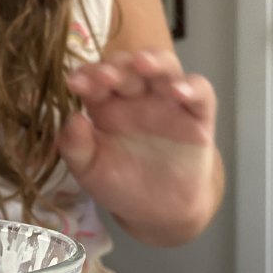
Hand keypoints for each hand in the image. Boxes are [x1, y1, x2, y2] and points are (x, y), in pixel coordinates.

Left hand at [57, 50, 221, 244]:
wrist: (156, 211)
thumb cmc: (118, 183)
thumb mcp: (88, 169)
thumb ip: (75, 147)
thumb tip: (71, 118)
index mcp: (105, 104)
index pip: (95, 78)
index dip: (86, 75)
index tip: (74, 83)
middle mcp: (135, 96)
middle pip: (128, 66)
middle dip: (116, 66)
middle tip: (104, 75)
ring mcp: (167, 102)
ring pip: (165, 68)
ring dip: (154, 61)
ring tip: (142, 63)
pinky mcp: (198, 116)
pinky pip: (201, 94)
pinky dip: (192, 87)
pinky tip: (178, 92)